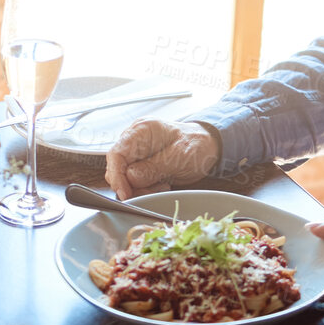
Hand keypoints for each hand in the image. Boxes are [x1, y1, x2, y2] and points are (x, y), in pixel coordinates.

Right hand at [105, 119, 219, 198]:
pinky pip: (133, 182)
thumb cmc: (196, 145)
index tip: (126, 194)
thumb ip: (153, 167)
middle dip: (132, 185)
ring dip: (140, 188)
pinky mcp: (140, 164)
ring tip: (162, 184)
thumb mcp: (179, 157)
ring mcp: (136, 153)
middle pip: (117, 168)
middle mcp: (134, 140)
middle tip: (154, 189)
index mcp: (141, 130)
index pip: (116, 154)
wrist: (207, 147)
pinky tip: (161, 183)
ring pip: (124, 178)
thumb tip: (131, 178)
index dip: (117, 176)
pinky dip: (145, 188)